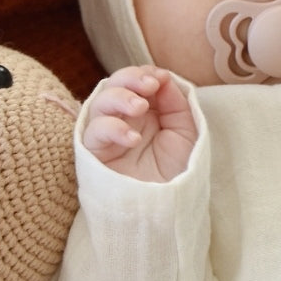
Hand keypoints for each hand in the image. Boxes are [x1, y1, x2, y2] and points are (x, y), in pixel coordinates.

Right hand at [82, 66, 197, 182]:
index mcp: (144, 111)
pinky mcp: (95, 154)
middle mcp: (123, 119)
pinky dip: (112, 129)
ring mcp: (108, 135)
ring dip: (119, 98)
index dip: (144, 74)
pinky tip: (133, 139)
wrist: (168, 207)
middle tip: (149, 87)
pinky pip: (93, 133)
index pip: (134, 81)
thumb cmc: (176, 170)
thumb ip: (176, 102)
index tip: (161, 78)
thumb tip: (162, 77)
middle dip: (130, 79)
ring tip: (140, 108)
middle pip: (113, 85)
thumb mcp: (186, 131)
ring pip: (99, 103)